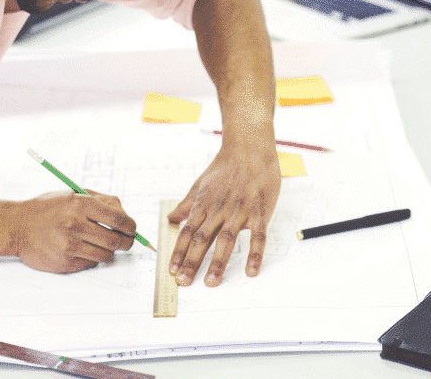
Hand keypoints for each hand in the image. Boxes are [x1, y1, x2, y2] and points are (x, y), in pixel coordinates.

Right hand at [12, 191, 136, 273]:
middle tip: (125, 241)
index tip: (132, 229)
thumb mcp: (72, 194)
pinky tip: (80, 248)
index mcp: (80, 204)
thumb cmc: (46, 209)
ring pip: (106, 255)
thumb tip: (124, 214)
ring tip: (99, 244)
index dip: (131, 226)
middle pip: (116, 240)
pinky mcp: (64, 262)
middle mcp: (75, 225)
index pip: (119, 218)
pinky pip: (90, 263)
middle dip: (126, 242)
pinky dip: (91, 258)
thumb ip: (100, 200)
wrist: (16, 227)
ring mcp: (69, 246)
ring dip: (108, 251)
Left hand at [167, 142, 280, 286]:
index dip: (179, 252)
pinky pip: (258, 236)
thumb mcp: (200, 184)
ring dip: (218, 262)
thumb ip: (187, 204)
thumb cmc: (226, 166)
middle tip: (184, 282)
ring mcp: (239, 211)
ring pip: (226, 240)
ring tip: (212, 282)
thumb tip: (171, 219)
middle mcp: (219, 210)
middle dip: (192, 262)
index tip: (172, 270)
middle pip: (202, 239)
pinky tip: (251, 270)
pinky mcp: (259, 211)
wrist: (249, 148)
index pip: (187, 232)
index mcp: (204, 205)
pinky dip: (254, 253)